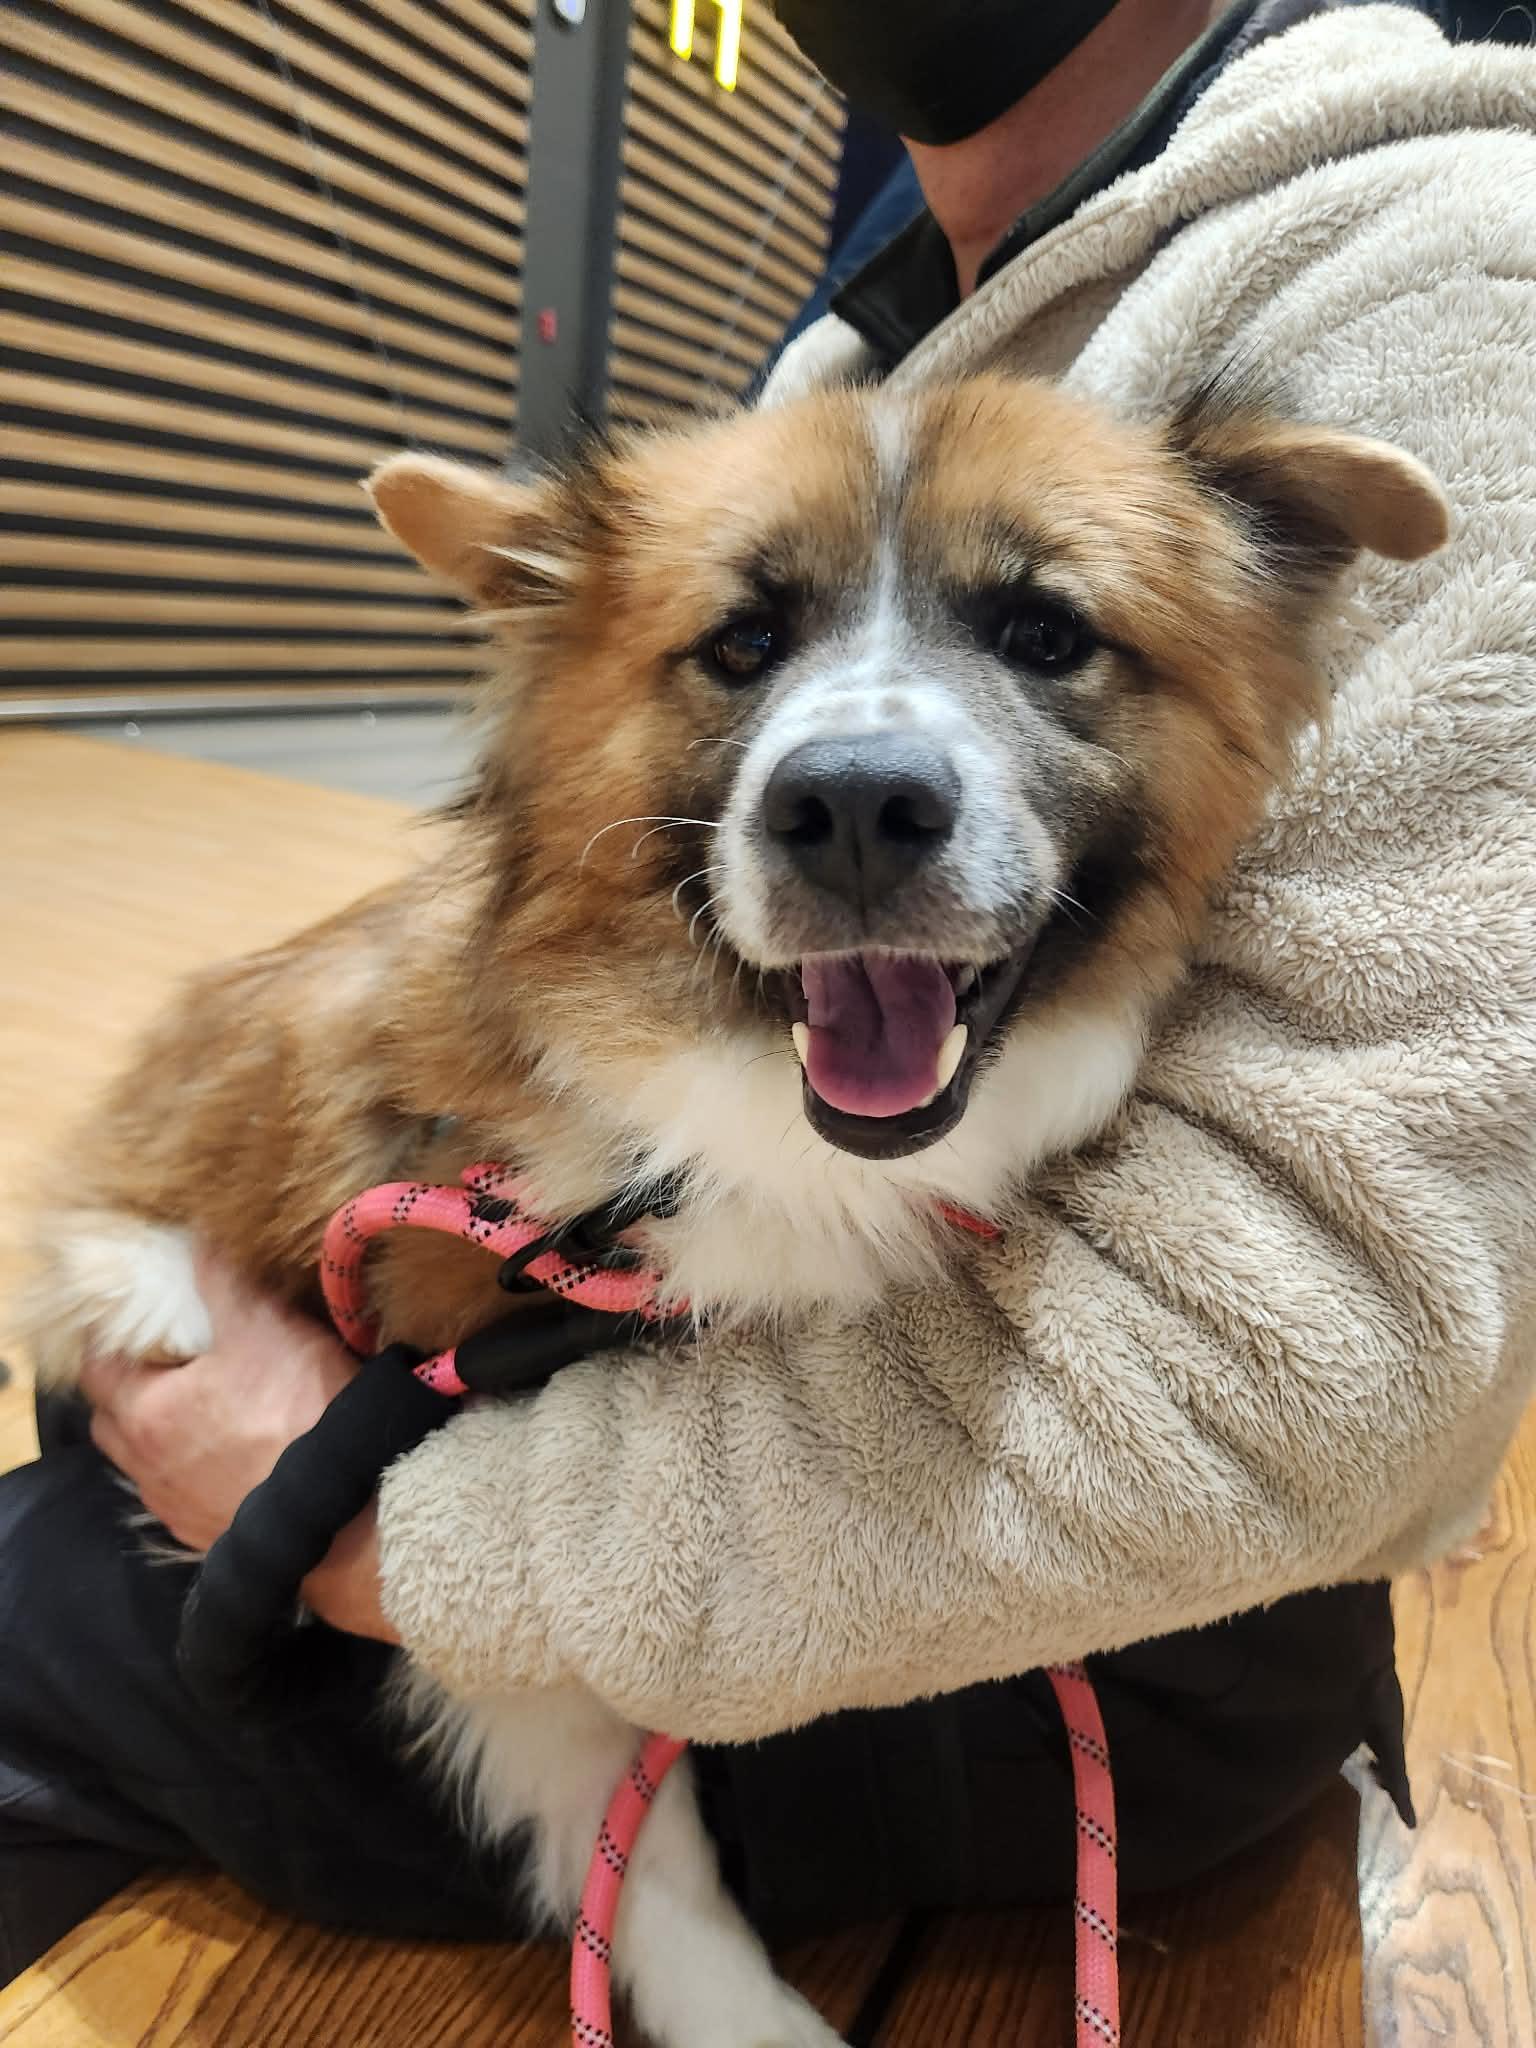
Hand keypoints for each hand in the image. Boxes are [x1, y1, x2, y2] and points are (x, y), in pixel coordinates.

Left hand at [82, 1252, 398, 1641]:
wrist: (347, 1510)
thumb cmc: (298, 1413)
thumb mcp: (265, 1329)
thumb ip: (223, 1282)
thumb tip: (197, 1238)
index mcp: (145, 1412)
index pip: (98, 1368)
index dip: (113, 1338)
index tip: (137, 1318)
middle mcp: (147, 1466)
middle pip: (113, 1420)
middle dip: (130, 1388)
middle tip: (167, 1358)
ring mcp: (178, 1507)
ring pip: (148, 1460)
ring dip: (163, 1431)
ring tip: (205, 1405)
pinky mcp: (212, 1534)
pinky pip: (187, 1493)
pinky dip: (199, 1468)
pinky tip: (237, 1452)